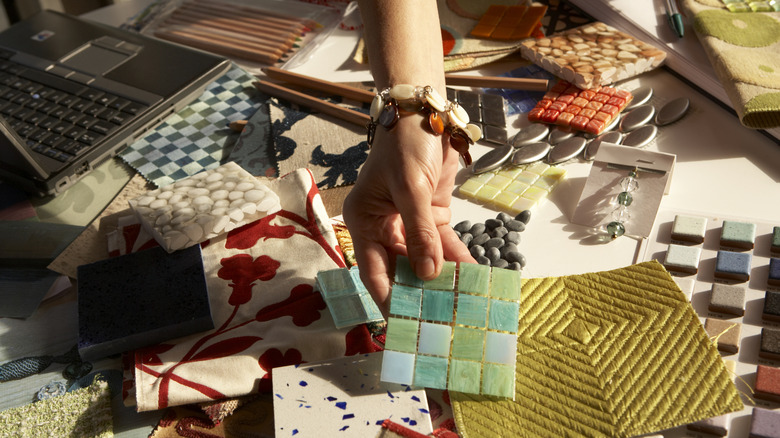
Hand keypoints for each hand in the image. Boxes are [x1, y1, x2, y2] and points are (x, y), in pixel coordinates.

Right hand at [343, 114, 474, 313]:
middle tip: (438, 319)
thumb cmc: (405, 145)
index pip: (373, 268)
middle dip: (419, 292)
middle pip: (400, 268)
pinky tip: (472, 277)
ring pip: (425, 259)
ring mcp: (409, 222)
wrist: (427, 113)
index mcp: (364, 220)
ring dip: (442, 278)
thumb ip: (420, 232)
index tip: (404, 322)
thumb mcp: (410, 188)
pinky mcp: (431, 216)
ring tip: (461, 303)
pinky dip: (457, 259)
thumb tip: (429, 274)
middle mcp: (383, 226)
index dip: (387, 296)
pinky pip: (443, 244)